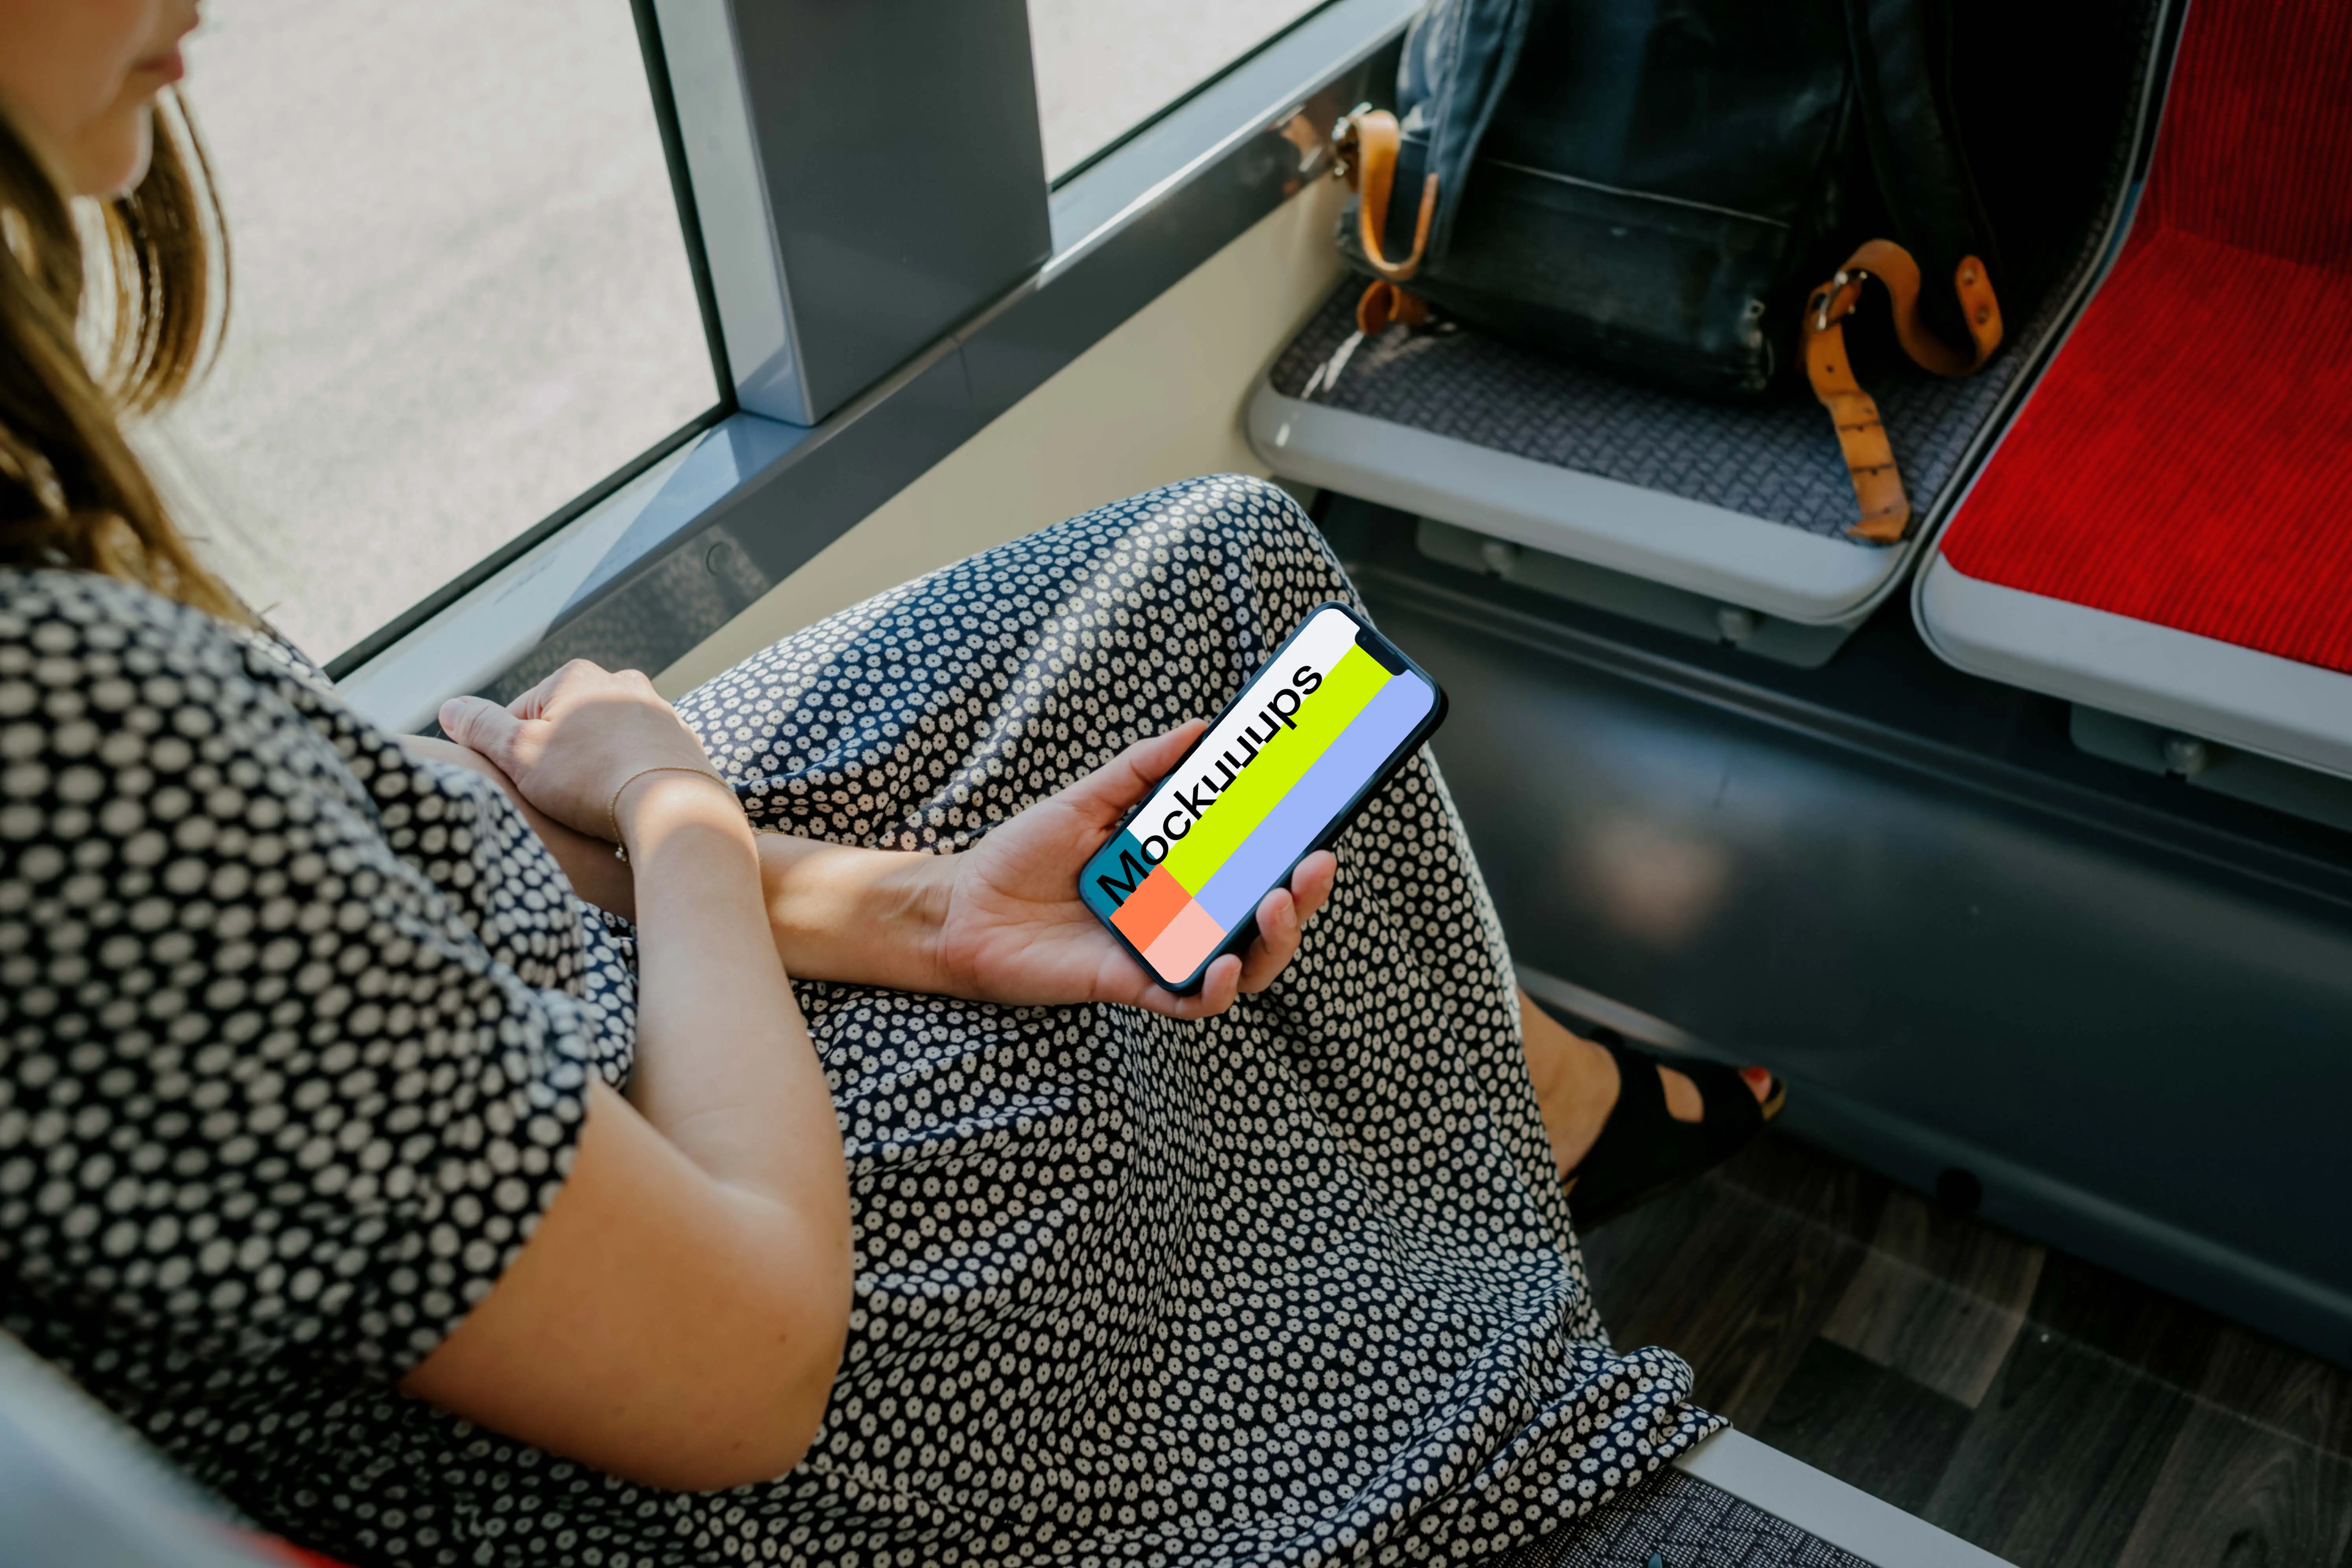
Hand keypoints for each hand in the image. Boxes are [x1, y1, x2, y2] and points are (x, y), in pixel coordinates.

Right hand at [438, 661, 721, 843]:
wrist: (673, 807)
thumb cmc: (589, 780)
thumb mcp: (518, 753)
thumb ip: (480, 727)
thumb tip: (449, 707)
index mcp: (577, 676)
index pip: (521, 712)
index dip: (512, 752)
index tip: (522, 782)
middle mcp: (622, 682)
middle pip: (566, 725)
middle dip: (556, 757)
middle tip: (559, 797)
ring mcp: (658, 711)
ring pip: (605, 742)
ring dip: (594, 768)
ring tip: (594, 804)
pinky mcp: (683, 742)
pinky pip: (640, 759)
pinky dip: (629, 777)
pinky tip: (626, 802)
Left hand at [931, 723, 1338, 1019]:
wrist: (959, 906)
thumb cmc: (1019, 857)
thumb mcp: (1085, 801)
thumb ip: (1141, 769)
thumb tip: (1198, 729)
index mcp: (1177, 876)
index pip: (1252, 871)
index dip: (1293, 856)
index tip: (1320, 827)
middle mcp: (1177, 919)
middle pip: (1263, 922)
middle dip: (1300, 898)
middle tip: (1312, 864)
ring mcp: (1158, 955)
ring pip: (1242, 967)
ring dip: (1272, 941)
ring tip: (1275, 904)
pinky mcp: (1129, 985)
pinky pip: (1187, 1000)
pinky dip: (1215, 988)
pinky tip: (1226, 964)